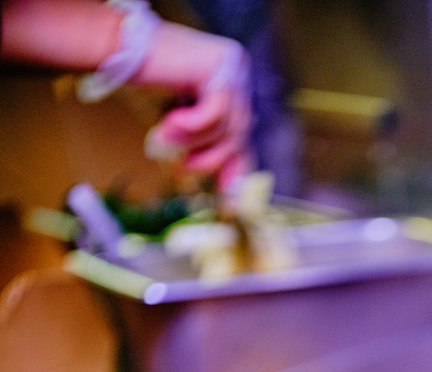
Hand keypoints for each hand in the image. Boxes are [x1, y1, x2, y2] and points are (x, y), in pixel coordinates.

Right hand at [138, 25, 252, 189]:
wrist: (120, 48)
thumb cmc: (148, 80)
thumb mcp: (186, 118)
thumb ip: (209, 142)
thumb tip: (230, 187)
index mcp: (234, 81)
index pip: (243, 133)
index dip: (235, 166)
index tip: (226, 194)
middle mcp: (238, 69)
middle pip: (237, 133)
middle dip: (209, 157)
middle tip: (182, 168)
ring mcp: (231, 65)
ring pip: (225, 127)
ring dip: (192, 141)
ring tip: (164, 139)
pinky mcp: (217, 65)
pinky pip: (214, 114)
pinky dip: (191, 125)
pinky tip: (167, 123)